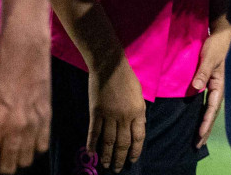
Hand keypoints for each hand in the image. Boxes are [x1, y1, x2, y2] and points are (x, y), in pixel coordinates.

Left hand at [0, 22, 49, 173]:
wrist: (24, 51)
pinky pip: (42, 145)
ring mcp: (33, 125)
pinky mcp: (47, 117)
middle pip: (8, 166)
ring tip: (10, 154)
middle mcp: (14, 130)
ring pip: (25, 159)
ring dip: (16, 160)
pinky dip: (34, 149)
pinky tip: (27, 144)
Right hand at [87, 57, 145, 172]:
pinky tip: (91, 153)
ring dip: (107, 155)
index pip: (138, 137)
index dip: (135, 150)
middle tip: (118, 169)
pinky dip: (92, 144)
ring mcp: (109, 115)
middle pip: (123, 143)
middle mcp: (125, 116)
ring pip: (108, 141)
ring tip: (106, 166)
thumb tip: (139, 126)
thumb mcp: (139, 94)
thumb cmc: (126, 78)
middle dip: (120, 158)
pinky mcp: (96, 112)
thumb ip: (139, 111)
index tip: (132, 159)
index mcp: (138, 111)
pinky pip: (94, 132)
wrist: (109, 66)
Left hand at [191, 26, 230, 147]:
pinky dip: (203, 113)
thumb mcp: (208, 58)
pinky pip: (206, 102)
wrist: (219, 35)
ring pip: (209, 109)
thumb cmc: (215, 46)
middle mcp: (216, 88)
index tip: (200, 134)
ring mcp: (213, 86)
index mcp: (218, 84)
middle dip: (206, 129)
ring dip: (205, 124)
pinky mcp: (208, 83)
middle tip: (198, 144)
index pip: (212, 107)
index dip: (206, 122)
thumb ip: (202, 72)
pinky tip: (198, 119)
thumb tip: (196, 88)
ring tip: (199, 138)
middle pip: (212, 113)